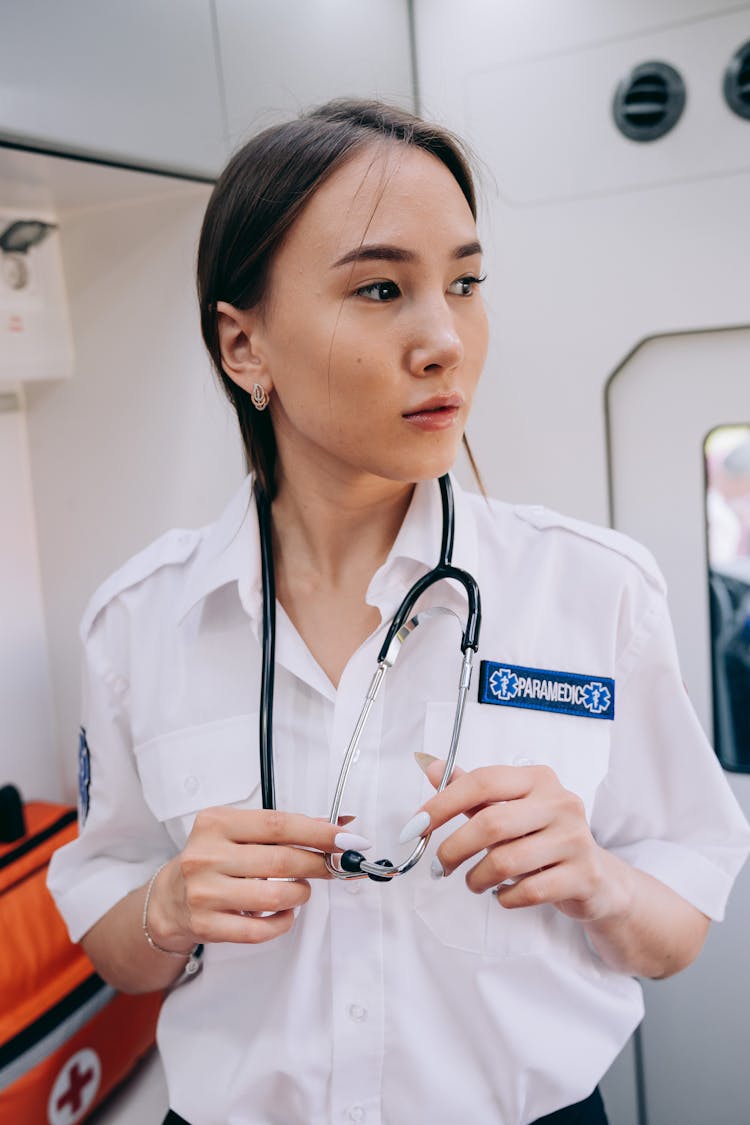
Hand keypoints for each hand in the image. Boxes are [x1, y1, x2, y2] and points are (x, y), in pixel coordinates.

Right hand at [147, 808, 368, 948]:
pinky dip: (283, 922)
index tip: (348, 839)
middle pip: (281, 861)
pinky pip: (260, 930)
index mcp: (216, 823)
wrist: (169, 900)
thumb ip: (284, 829)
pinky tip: (283, 913)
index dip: (319, 832)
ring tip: (300, 890)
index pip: (278, 825)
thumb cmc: (212, 860)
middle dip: (318, 864)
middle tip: (334, 866)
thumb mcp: (239, 832)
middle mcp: (206, 855)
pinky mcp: (206, 925)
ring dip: (300, 894)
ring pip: (274, 897)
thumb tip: (338, 825)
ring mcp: (204, 892)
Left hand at [407, 758, 627, 923]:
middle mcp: (560, 803)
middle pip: (490, 824)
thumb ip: (471, 791)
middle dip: (454, 849)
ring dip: (476, 878)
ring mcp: (575, 839)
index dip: (442, 804)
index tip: (416, 826)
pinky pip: (527, 891)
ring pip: (505, 861)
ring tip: (473, 882)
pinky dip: (504, 897)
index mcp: (538, 778)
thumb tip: (429, 766)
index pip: (482, 782)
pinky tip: (501, 894)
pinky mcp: (583, 875)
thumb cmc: (543, 839)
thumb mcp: (509, 809)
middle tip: (439, 866)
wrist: (597, 879)